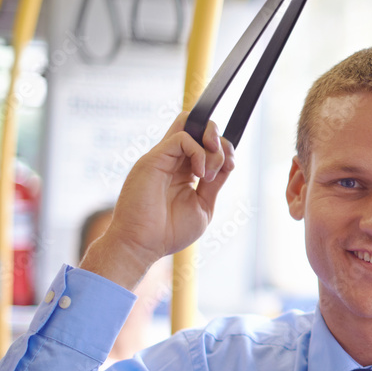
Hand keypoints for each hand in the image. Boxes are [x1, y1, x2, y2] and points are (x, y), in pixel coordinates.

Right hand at [81, 113, 235, 288]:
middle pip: (198, 127)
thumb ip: (214, 184)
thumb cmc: (169, 232)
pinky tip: (200, 174)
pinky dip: (199, 152)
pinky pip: (182, 138)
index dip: (224, 149)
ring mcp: (162, 157)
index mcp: (184, 172)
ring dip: (212, 143)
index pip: (206, 144)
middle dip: (221, 141)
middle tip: (225, 163)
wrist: (142, 244)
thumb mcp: (203, 206)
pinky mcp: (154, 158)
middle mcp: (173, 161)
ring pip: (190, 125)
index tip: (229, 168)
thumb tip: (228, 164)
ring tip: (210, 172)